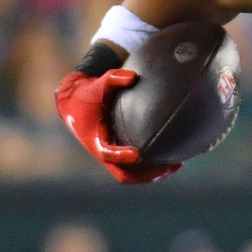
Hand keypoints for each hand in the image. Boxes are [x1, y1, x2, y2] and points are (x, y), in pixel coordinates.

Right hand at [55, 67, 180, 183]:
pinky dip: (151, 169)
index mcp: (94, 139)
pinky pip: (135, 170)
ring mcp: (109, 158)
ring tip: (177, 165)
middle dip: (146, 174)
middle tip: (169, 165)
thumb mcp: (97, 84)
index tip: (137, 154)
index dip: (121, 156)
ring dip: (153, 174)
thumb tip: (133, 76)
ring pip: (132, 176)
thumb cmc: (88, 94)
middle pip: (124, 174)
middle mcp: (101, 153)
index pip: (106, 153)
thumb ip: (113, 78)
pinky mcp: (116, 157)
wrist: (74, 105)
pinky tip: (172, 160)